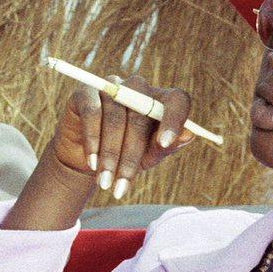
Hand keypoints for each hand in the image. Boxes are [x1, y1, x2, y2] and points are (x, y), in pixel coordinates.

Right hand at [52, 75, 193, 198]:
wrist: (86, 157)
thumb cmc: (124, 155)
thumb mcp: (148, 155)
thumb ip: (166, 146)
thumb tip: (187, 135)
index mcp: (160, 100)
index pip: (177, 100)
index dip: (173, 119)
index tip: (165, 144)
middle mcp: (138, 88)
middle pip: (140, 117)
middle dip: (130, 156)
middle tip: (121, 185)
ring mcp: (111, 86)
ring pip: (115, 118)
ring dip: (109, 154)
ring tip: (105, 181)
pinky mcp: (86, 92)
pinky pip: (92, 113)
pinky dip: (92, 140)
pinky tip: (92, 162)